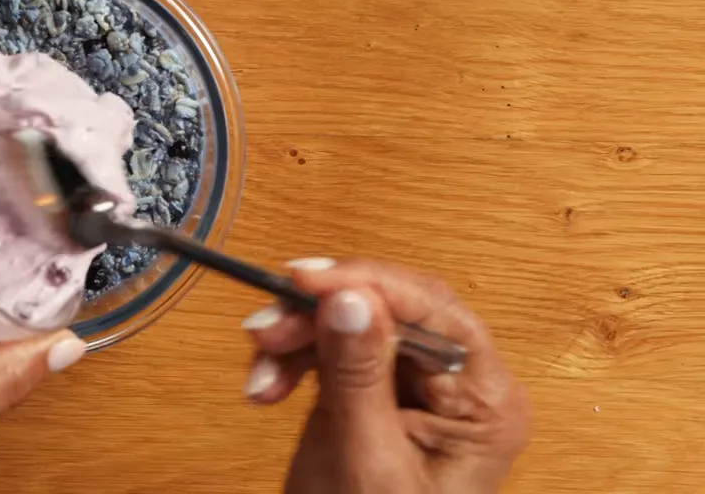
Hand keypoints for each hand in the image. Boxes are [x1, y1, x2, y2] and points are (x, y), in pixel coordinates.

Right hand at [241, 258, 530, 493]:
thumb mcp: (368, 464)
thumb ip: (359, 378)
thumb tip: (350, 297)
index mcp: (484, 401)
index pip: (435, 311)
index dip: (370, 284)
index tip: (307, 280)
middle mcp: (457, 383)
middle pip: (389, 309)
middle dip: (321, 313)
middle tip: (265, 327)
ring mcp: (412, 386)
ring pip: (352, 321)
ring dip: (296, 338)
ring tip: (258, 375)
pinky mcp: (371, 391)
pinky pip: (330, 347)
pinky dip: (291, 358)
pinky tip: (265, 387)